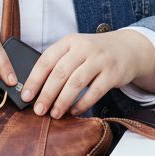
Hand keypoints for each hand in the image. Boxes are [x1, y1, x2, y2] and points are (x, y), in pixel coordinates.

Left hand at [20, 31, 154, 117]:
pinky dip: (82, 104)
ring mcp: (100, 60)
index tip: (26, 96)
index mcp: (69, 41)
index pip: (46, 60)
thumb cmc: (94, 54)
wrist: (128, 48)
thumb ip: (58, 64)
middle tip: (38, 110)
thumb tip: (35, 90)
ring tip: (54, 114)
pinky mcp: (113, 74)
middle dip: (47, 94)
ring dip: (63, 101)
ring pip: (76, 83)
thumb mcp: (75, 50)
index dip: (34, 80)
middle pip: (60, 73)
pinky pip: (94, 92)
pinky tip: (73, 111)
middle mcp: (84, 48)